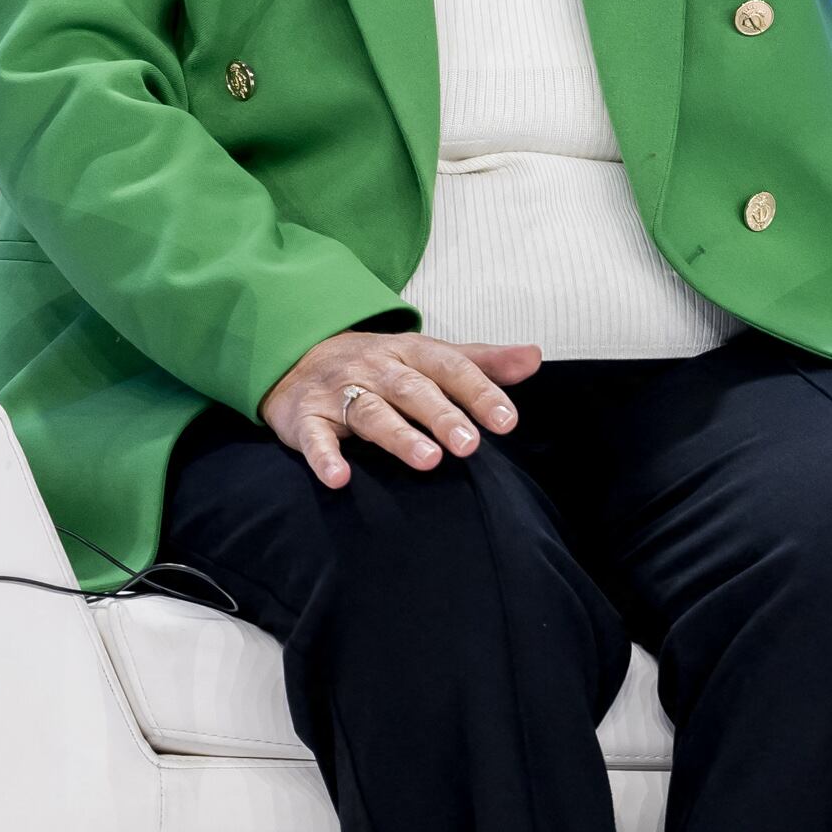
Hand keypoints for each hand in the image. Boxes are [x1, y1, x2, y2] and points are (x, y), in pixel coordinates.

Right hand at [261, 329, 544, 488]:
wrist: (296, 356)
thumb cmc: (379, 364)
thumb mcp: (430, 356)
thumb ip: (482, 361)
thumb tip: (534, 357)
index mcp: (410, 352)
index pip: (451, 368)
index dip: (479, 392)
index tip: (507, 421)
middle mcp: (376, 368)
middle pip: (413, 390)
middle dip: (443, 416)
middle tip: (470, 445)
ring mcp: (339, 391)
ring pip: (371, 411)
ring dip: (398, 435)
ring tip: (428, 460)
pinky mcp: (305, 417)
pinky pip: (314, 437)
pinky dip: (324, 457)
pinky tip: (340, 478)